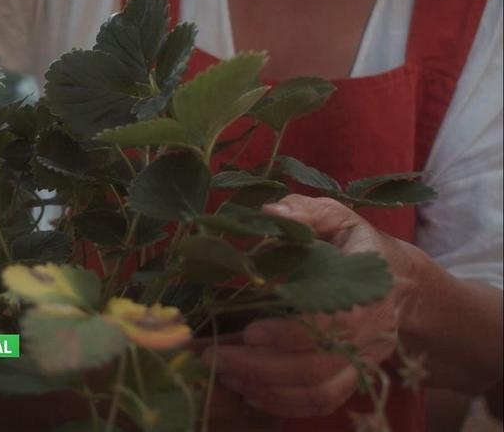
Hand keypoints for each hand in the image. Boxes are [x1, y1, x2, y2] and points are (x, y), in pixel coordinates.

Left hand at [204, 194, 421, 417]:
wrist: (401, 282)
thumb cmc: (358, 244)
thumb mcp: (337, 217)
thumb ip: (305, 212)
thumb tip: (269, 211)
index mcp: (368, 288)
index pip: (333, 323)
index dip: (290, 333)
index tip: (250, 331)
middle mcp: (370, 332)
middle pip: (317, 366)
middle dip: (261, 367)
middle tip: (215, 356)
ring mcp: (363, 359)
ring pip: (318, 391)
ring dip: (267, 389)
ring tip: (225, 374)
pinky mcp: (354, 376)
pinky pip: (322, 402)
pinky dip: (284, 404)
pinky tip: (249, 391)